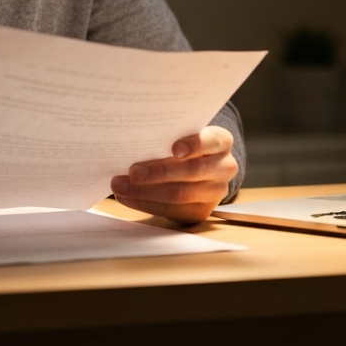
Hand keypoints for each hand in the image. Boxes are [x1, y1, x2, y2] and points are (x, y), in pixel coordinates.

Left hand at [110, 126, 236, 224]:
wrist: (202, 167)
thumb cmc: (184, 143)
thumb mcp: (183, 134)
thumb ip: (168, 135)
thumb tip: (131, 137)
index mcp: (220, 142)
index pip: (212, 141)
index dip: (194, 145)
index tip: (174, 148)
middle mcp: (224, 167)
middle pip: (191, 171)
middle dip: (158, 172)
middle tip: (132, 172)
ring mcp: (216, 192)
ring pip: (180, 194)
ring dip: (145, 191)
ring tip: (121, 187)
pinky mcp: (201, 211)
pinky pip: (172, 210)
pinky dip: (145, 203)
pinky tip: (127, 197)